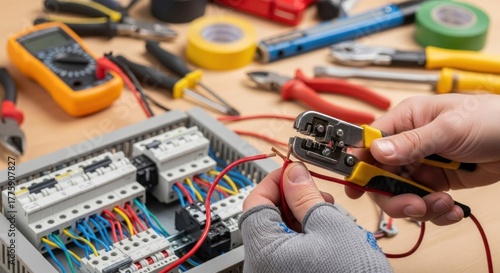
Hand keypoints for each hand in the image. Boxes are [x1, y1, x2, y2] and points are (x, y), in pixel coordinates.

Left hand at [239, 162, 391, 272]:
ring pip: (280, 233)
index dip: (275, 181)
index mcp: (264, 251)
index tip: (293, 170)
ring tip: (329, 215)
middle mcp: (261, 266)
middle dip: (293, 199)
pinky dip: (306, 236)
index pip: (256, 202)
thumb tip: (293, 173)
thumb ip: (306, 196)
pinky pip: (289, 250)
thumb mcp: (330, 227)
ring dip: (302, 217)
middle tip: (317, 193)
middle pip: (267, 218)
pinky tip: (327, 233)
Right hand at [346, 94, 499, 224]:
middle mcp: (408, 144)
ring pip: (401, 194)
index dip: (359, 164)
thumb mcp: (449, 128)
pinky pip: (424, 204)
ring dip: (421, 207)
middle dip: (394, 196)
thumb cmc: (492, 119)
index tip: (356, 186)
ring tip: (443, 204)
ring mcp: (422, 165)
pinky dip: (436, 212)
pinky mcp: (437, 183)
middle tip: (413, 206)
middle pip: (381, 176)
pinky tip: (452, 209)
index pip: (370, 143)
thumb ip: (412, 142)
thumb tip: (377, 151)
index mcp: (406, 120)